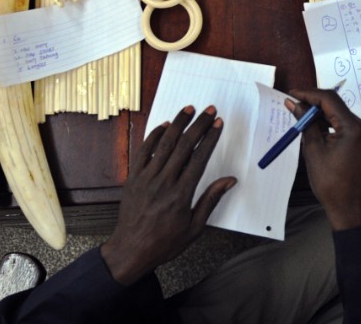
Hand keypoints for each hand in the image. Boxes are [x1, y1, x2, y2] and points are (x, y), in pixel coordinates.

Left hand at [100, 106, 235, 284]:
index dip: (210, 138)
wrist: (130, 251)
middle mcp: (163, 182)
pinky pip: (143, 151)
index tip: (218, 125)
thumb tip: (229, 181)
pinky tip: (164, 126)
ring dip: (178, 124)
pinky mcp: (133, 178)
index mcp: (181, 194)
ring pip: (164, 143)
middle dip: (199, 125)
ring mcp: (146, 178)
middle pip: (184, 146)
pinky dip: (154, 136)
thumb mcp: (194, 227)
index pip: (199, 158)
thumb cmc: (164, 242)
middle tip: (209, 111)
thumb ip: (211, 200)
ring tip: (189, 110)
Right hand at [286, 88, 360, 230]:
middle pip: (338, 107)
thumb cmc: (330, 183)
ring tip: (303, 120)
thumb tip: (294, 103)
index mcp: (355, 129)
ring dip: (323, 116)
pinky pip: (348, 126)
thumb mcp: (314, 150)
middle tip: (295, 105)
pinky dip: (333, 126)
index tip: (293, 94)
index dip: (310, 94)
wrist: (350, 207)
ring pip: (342, 116)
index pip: (331, 100)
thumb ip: (305, 123)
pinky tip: (318, 130)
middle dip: (315, 105)